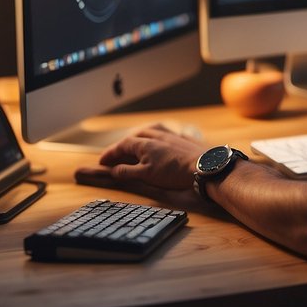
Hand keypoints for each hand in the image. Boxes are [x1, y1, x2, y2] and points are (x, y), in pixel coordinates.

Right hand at [74, 124, 206, 207]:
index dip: (111, 153)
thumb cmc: (175, 172)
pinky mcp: (183, 139)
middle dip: (123, 145)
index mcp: (145, 144)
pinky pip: (165, 133)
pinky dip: (156, 136)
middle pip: (134, 137)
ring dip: (139, 137)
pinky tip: (159, 141)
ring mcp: (170, 136)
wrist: (203, 166)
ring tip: (134, 144)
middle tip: (115, 155)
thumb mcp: (146, 175)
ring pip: (150, 131)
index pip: (122, 145)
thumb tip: (114, 170)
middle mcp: (156, 135)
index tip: (102, 161)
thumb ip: (128, 172)